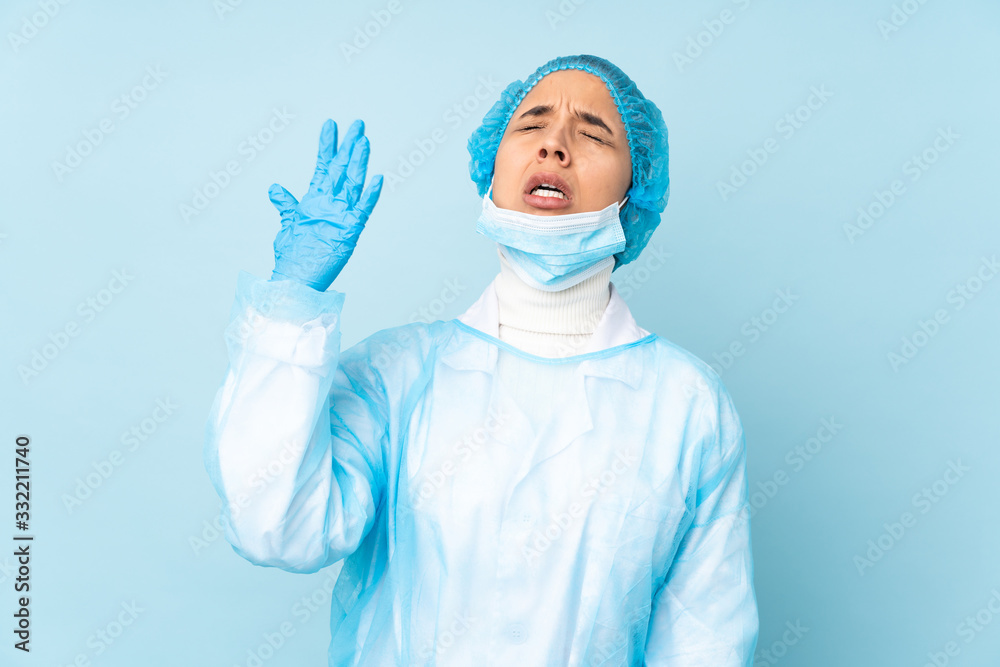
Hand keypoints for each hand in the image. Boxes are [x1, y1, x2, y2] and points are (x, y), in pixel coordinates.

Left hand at [269, 119, 383, 290]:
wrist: (296, 278)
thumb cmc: (295, 255)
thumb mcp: (288, 223)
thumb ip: (286, 204)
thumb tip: (275, 188)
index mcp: (316, 200)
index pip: (324, 166)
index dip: (327, 145)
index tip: (331, 124)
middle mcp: (331, 204)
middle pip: (341, 169)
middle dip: (349, 146)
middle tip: (358, 124)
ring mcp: (342, 216)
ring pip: (352, 184)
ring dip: (359, 163)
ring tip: (364, 142)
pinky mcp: (350, 232)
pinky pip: (362, 211)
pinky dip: (369, 196)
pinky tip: (376, 179)